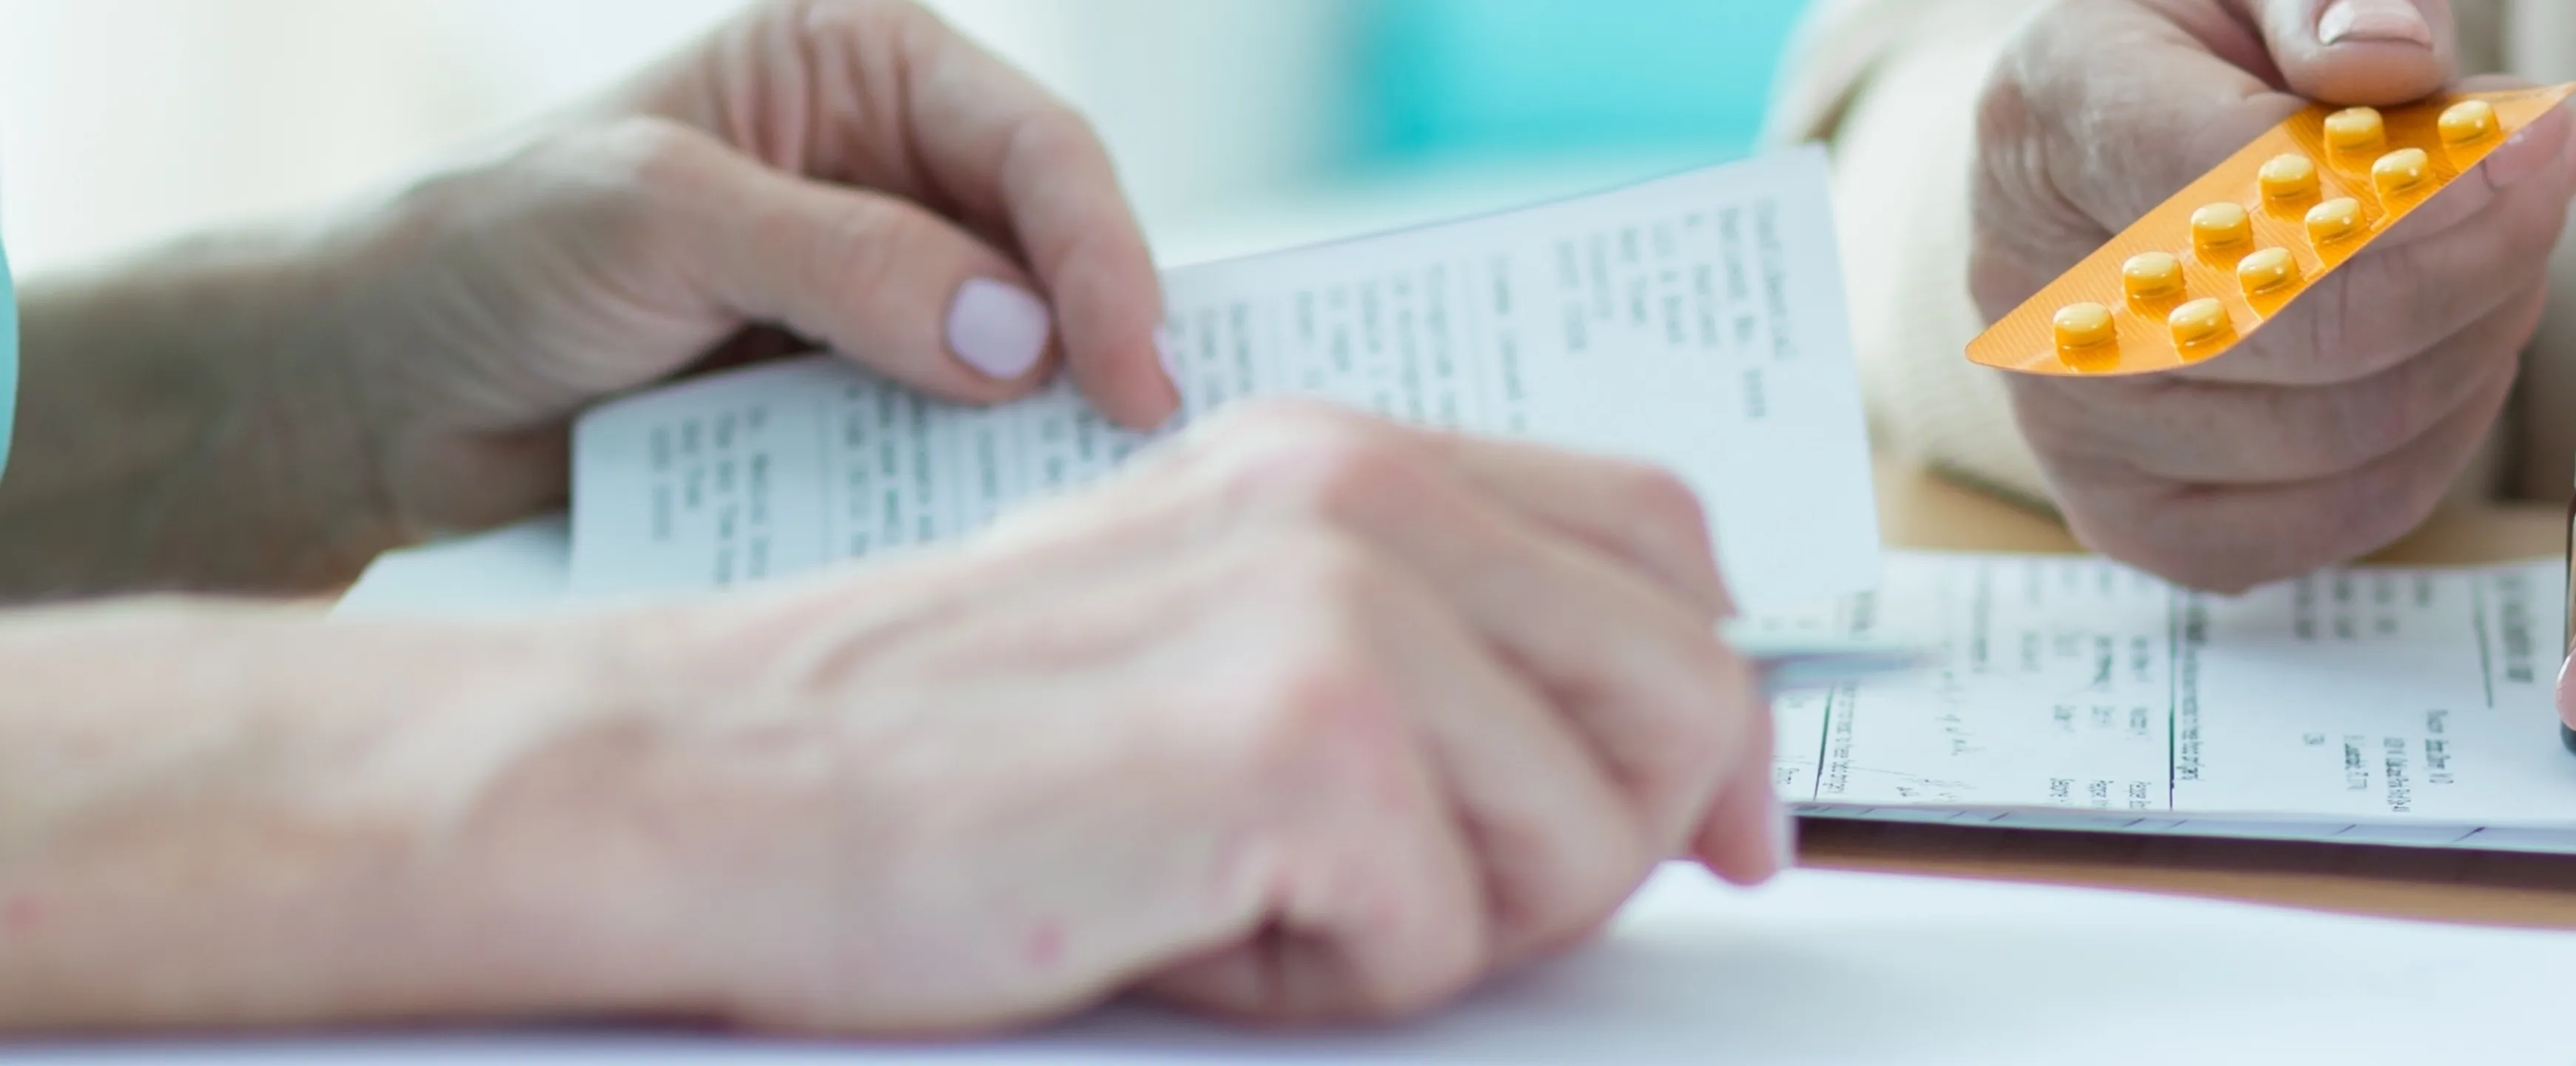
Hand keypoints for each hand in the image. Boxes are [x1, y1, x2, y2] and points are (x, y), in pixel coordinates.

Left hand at [323, 0, 1173, 536]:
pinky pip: (940, 442)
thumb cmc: (483, 256)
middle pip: (1052, 247)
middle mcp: (884, 170)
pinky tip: (993, 528)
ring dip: (1045, 426)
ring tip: (1094, 500)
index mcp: (851, 67)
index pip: (1032, 147)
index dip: (1101, 255)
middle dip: (1100, 341)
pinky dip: (966, 484)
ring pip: (1015, 357)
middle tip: (1150, 446)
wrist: (367, 403)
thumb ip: (846, 263)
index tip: (1134, 374)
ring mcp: (871, 295)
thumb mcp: (659, 220)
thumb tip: (1019, 342)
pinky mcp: (841, 402)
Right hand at [557, 402, 1783, 1033]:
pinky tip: (1193, 926)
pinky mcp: (1296, 743)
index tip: (1709, 821)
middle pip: (1688, 692)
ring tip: (1263, 894)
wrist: (711, 784)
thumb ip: (1426, 638)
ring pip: (1592, 839)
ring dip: (1450, 924)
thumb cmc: (952, 741)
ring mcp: (1337, 609)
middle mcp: (1362, 498)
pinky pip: (1445, 940)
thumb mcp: (1214, 624)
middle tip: (1446, 902)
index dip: (1711, 700)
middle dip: (1608, 844)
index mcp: (1351, 457)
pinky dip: (1330, 982)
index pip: (1664, 536)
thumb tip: (1663, 757)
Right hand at [1970, 0, 2575, 589]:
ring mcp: (2064, 423)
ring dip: (2469, 348)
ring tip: (2498, 261)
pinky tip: (2447, 365)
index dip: (2417, 182)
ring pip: (2334, 435)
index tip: (2540, 137)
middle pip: (2303, 329)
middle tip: (2545, 187)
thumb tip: (2396, 64)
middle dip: (2474, 261)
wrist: (2091, 163)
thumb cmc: (2192, 62)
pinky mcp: (2120, 512)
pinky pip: (2311, 529)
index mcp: (2049, 120)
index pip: (2236, 186)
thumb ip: (2326, 1)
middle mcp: (2030, 292)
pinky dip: (2423, 458)